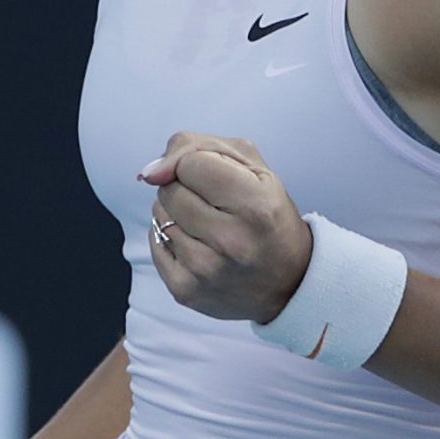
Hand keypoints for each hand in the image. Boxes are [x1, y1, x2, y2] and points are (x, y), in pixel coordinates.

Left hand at [137, 131, 313, 322]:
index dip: (199, 164)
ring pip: (159, 214)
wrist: (289, 282)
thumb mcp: (253, 167)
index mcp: (255, 204)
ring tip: (208, 225)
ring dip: (176, 212)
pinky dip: (170, 237)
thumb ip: (198, 147)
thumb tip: (150, 172)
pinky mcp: (185, 290)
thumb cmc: (268, 214)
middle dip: (186, 187)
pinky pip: (154, 243)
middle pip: (170, 189)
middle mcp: (230, 240)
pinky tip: (198, 245)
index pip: (190, 163)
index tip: (219, 179)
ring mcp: (205, 270)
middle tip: (214, 204)